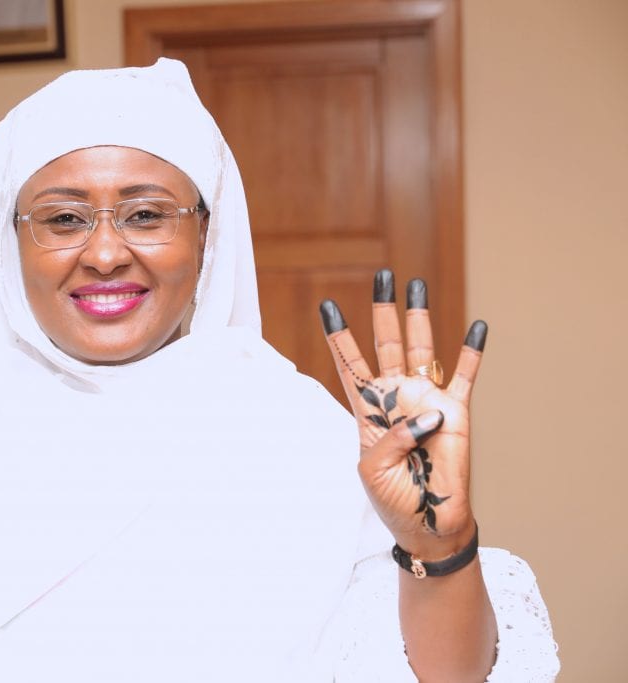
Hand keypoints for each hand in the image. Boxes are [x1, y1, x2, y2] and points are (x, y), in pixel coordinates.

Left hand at [319, 269, 485, 557]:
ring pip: (421, 349)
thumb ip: (390, 436)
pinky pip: (464, 377)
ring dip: (419, 318)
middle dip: (383, 310)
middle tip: (381, 276)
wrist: (427, 523)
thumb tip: (424, 413)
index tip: (327, 305)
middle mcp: (396, 396)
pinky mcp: (456, 413)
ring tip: (415, 285)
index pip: (349, 364)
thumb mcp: (372, 467)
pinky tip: (476, 327)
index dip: (339, 336)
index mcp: (368, 409)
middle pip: (386, 343)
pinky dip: (471, 353)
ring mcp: (426, 401)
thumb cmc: (393, 498)